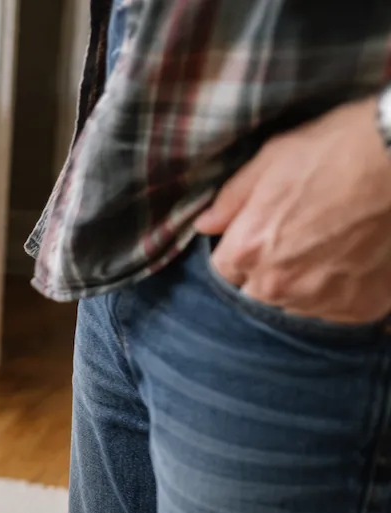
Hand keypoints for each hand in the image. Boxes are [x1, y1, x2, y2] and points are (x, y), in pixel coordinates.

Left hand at [195, 96, 390, 324]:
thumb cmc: (335, 150)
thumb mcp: (270, 160)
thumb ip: (231, 200)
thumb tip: (205, 225)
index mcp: (248, 251)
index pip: (224, 270)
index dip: (242, 251)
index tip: (263, 234)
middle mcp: (278, 286)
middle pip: (257, 293)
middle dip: (269, 272)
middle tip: (301, 239)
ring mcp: (320, 301)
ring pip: (296, 304)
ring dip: (305, 285)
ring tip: (331, 249)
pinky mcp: (358, 308)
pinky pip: (336, 311)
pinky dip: (341, 292)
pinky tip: (354, 262)